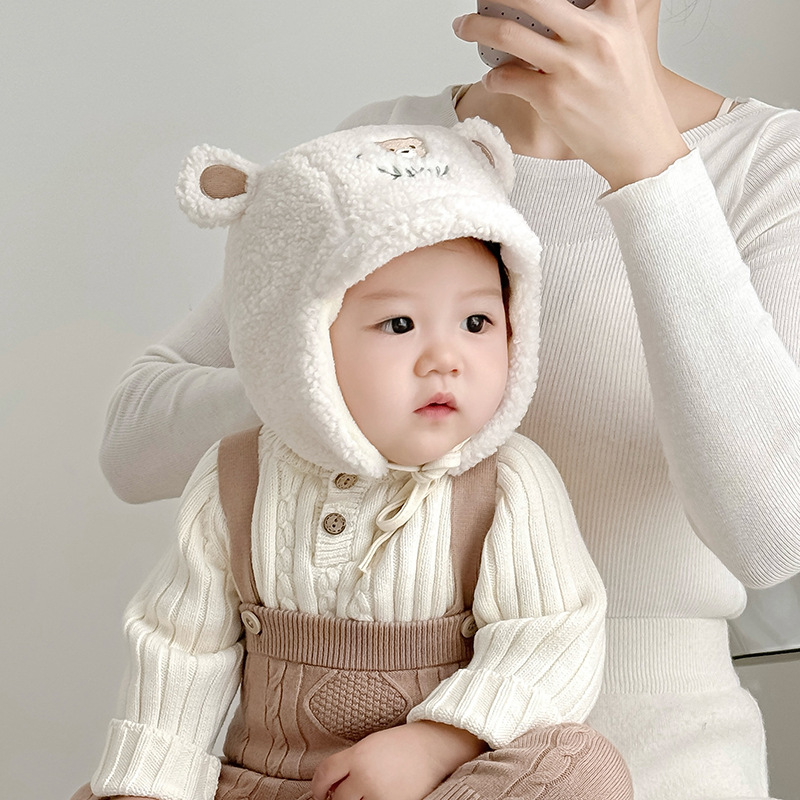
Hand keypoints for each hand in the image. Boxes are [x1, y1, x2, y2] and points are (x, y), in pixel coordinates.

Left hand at [310, 721, 486, 799]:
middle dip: (337, 799)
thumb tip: (327, 788)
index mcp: (358, 755)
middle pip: (337, 798)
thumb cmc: (399, 745)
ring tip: (364, 794)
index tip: (319, 792)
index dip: (317, 786)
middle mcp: (366, 776)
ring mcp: (381, 795)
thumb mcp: (369, 746)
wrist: (434, 747)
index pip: (324, 774)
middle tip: (341, 796)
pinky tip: (375, 797)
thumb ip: (348, 764)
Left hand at [453, 0, 688, 189]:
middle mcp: (595, 35)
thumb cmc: (630, 97)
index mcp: (617, 13)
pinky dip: (492, 77)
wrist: (639, 146)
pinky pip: (507, 78)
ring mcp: (572, 67)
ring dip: (476, 27)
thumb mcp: (626, 40)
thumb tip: (553, 9)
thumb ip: (598, 17)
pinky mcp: (553, 98)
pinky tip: (491, 78)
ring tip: (463, 26)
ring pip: (508, 34)